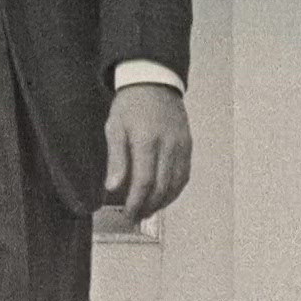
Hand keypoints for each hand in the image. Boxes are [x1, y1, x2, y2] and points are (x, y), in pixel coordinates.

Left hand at [103, 83, 192, 222]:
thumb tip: (112, 188)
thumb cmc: (130, 106)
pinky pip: (185, 174)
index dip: (137, 202)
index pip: (144, 182)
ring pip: (176, 184)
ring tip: (148, 211)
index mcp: (146, 142)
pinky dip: (175, 190)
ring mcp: (181, 146)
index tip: (128, 214)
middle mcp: (168, 146)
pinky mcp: (188, 145)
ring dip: (163, 202)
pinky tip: (163, 197)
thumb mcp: (114, 128)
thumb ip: (115, 159)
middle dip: (148, 206)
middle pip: (162, 187)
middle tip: (135, 217)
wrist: (154, 83)